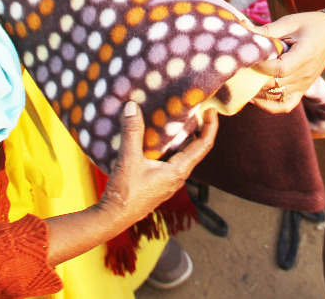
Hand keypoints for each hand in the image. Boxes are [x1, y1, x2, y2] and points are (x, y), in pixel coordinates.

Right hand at [98, 103, 217, 224]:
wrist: (114, 219)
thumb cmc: (125, 193)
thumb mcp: (128, 159)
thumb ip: (132, 132)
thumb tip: (132, 106)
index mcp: (178, 171)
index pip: (203, 146)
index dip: (210, 127)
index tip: (211, 110)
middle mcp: (178, 176)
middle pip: (195, 148)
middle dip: (196, 128)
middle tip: (192, 108)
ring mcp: (169, 181)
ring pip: (182, 154)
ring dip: (181, 136)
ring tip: (174, 118)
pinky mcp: (159, 182)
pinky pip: (170, 159)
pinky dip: (169, 145)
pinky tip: (155, 138)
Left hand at [249, 10, 324, 113]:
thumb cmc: (309, 25)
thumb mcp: (289, 22)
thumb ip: (266, 30)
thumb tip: (241, 27)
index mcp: (304, 55)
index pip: (280, 69)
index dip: (261, 66)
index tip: (249, 57)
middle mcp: (305, 74)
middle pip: (275, 84)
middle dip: (254, 78)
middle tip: (240, 68)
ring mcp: (304, 85)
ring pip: (276, 96)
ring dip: (258, 91)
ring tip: (243, 81)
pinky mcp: (302, 90)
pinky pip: (285, 106)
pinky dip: (269, 105)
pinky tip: (255, 97)